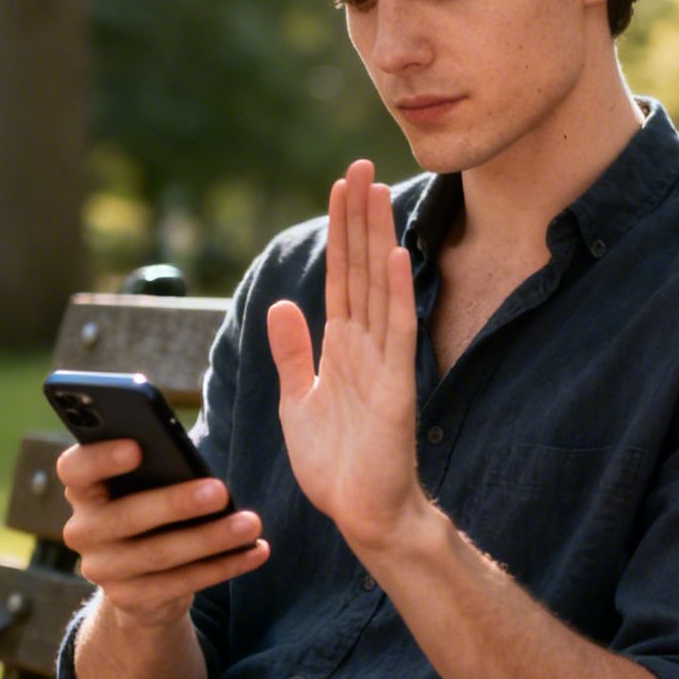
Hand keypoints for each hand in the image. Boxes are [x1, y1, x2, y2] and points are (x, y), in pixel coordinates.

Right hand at [57, 439, 268, 625]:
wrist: (141, 578)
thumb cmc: (153, 508)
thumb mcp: (147, 486)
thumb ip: (158, 469)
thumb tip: (194, 464)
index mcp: (84, 489)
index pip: (76, 469)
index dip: (101, 458)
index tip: (137, 446)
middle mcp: (83, 530)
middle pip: (126, 516)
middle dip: (177, 503)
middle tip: (221, 491)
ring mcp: (103, 569)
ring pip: (159, 554)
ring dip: (211, 538)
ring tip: (250, 523)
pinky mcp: (130, 599)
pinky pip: (181, 583)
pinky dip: (224, 566)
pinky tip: (256, 550)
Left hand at [268, 159, 425, 552]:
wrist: (364, 513)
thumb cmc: (336, 464)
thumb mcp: (298, 400)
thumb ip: (292, 353)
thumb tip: (281, 305)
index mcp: (341, 347)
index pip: (339, 276)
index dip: (339, 231)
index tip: (340, 185)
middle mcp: (365, 345)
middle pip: (359, 268)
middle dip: (358, 217)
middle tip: (358, 164)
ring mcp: (384, 363)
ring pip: (378, 288)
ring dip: (377, 239)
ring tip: (375, 192)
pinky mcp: (396, 388)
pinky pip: (397, 333)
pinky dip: (396, 294)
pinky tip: (394, 257)